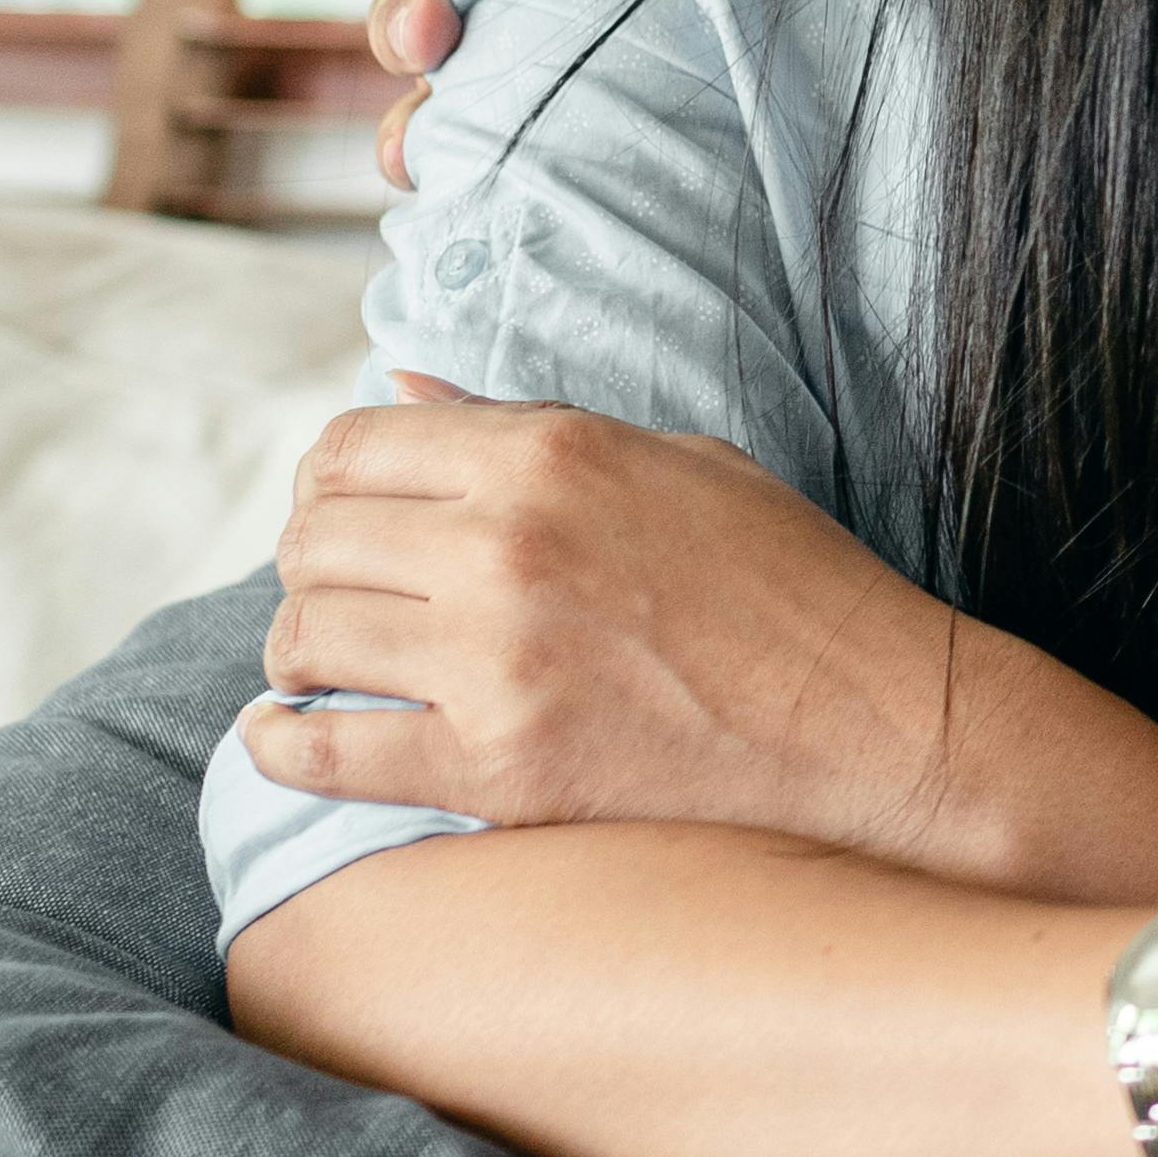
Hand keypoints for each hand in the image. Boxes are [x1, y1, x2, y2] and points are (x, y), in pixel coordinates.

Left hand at [249, 381, 1015, 880]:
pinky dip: (280, 747)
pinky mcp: (498, 771)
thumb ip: (525, 426)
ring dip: (298, 652)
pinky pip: (324, 754)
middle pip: (311, 539)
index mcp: (551, 454)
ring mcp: (497, 663)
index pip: (352, 445)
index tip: (344, 516)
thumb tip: (399, 385)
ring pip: (302, 637)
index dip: (327, 480)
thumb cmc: (791, 586)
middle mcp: (507, 546)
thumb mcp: (676, 462)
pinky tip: (283, 736)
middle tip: (338, 595)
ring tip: (323, 667)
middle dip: (308, 565)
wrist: (877, 725)